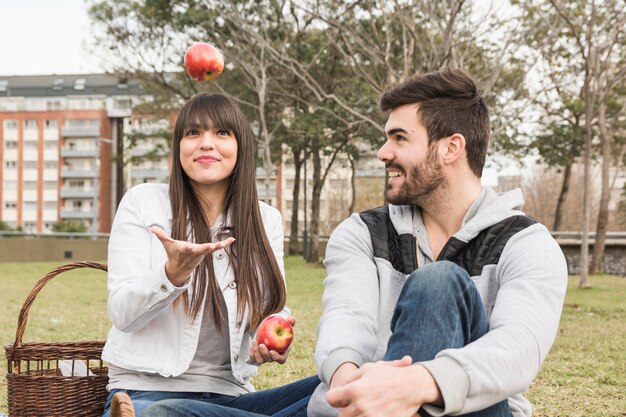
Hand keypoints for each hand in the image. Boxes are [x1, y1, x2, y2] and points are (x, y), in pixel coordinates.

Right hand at [150, 226, 234, 286]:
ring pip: (210, 249)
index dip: (186, 248)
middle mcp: (193, 252)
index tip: (187, 247)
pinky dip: (224, 244)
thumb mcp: (167, 244)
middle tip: (211, 246)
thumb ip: (161, 235)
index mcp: (183, 250)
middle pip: (199, 250)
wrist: (180, 268)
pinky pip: (216, 248)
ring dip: (217, 246)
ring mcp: (201, 253)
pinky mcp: (206, 252)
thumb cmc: (174, 253)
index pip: (185, 249)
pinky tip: (232, 239)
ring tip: (224, 242)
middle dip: (205, 248)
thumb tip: (151, 227)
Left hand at [248, 316, 294, 364]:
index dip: (276, 358)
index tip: (272, 351)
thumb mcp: (286, 323)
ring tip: (255, 341)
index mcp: (283, 352)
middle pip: (269, 360)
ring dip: (256, 353)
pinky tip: (252, 344)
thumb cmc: (280, 326)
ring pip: (260, 360)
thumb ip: (290, 321)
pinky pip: (253, 358)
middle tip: (261, 345)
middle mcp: (273, 357)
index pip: (281, 360)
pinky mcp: (257, 356)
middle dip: (264, 354)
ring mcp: (265, 357)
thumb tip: (291, 319)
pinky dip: (251, 353)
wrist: (270, 329)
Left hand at [326, 356, 440, 416]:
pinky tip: (374, 411)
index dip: (336, 397)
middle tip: (355, 404)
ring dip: (357, 415)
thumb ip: (351, 378)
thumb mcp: (368, 369)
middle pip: (342, 415)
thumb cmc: (389, 375)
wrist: (412, 386)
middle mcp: (361, 405)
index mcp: (354, 390)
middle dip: (346, 410)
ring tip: (366, 407)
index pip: (331, 399)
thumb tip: (342, 387)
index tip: (342, 397)